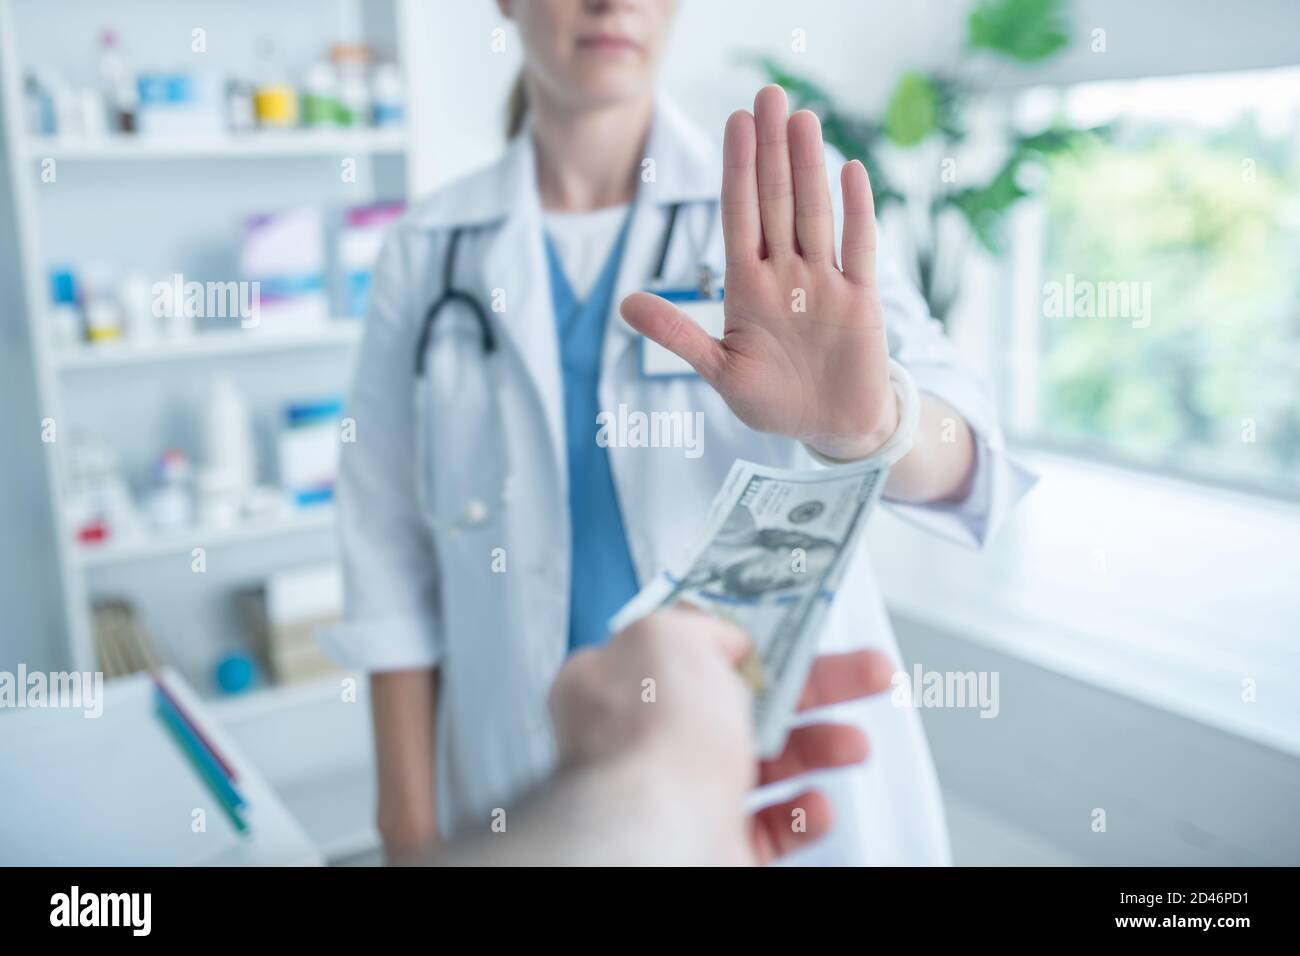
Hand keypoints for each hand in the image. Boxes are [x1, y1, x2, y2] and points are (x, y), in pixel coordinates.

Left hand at [548, 607, 893, 864]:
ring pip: (764, 761)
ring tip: (852, 744)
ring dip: (818, 746)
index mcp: (622, 681)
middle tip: (865, 673)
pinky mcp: (712, 841)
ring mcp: (680, 792)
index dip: (745, 635)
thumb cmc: (655, 739)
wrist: (660, 835)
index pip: (688, 646)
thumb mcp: (672, 637)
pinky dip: (803, 813)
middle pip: (745, 700)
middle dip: (813, 686)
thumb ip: (703, 624)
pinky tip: (816, 803)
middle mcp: (648, 738)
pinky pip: (770, 825)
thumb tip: (728, 639)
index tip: (795, 629)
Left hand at [621, 85, 897, 459]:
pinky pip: (859, 248)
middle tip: (768, 94)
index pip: (739, 215)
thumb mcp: (719, 373)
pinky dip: (857, 212)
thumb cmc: (771, 400)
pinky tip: (851, 171)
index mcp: (746, 288)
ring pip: (815, 215)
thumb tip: (624, 305)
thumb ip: (678, 336)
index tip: (733, 122)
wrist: (828, 428)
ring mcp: (824, 283)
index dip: (736, 169)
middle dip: (770, 150)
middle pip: (776, 201)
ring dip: (809, 168)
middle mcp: (785, 275)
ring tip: (803, 118)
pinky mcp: (861, 301)